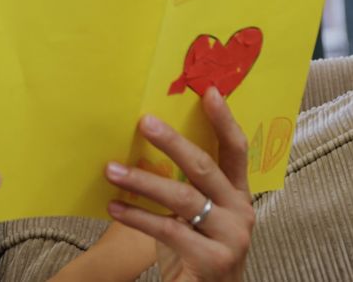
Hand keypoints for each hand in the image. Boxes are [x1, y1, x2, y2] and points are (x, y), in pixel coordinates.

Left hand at [104, 88, 254, 281]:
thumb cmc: (196, 251)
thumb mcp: (196, 215)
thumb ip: (185, 186)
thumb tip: (145, 145)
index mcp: (239, 195)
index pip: (237, 151)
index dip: (225, 120)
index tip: (210, 92)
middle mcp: (241, 212)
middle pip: (205, 167)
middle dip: (172, 142)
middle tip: (143, 123)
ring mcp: (231, 237)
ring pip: (182, 198)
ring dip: (142, 182)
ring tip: (111, 170)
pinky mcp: (213, 259)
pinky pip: (169, 230)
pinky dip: (138, 216)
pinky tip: (115, 208)